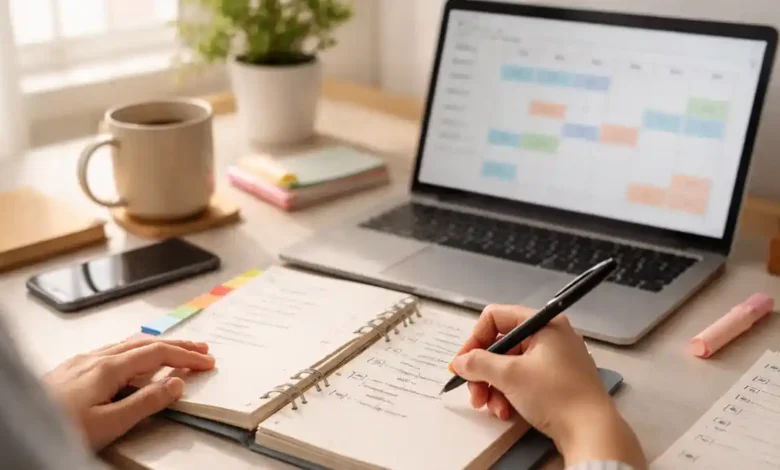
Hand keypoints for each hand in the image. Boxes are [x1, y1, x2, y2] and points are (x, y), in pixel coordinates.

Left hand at [43, 338, 214, 450]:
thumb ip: (145, 402)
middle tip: (202, 348)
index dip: (186, 357)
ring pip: (127, 345)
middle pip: (145, 343)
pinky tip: (133, 361)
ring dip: (156, 346)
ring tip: (175, 350)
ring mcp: (80, 362)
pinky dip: (135, 351)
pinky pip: (111, 351)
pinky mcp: (69, 371)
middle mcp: (95, 358)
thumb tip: (177, 383)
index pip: (158, 354)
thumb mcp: (108, 424)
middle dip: (177, 345)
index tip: (208, 362)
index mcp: (108, 368)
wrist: (12, 430)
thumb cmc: (59, 430)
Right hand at [450, 305, 644, 468]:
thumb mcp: (510, 375)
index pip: (496, 318)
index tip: (463, 362)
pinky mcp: (557, 380)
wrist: (592, 431)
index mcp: (543, 324)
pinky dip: (510, 393)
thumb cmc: (557, 395)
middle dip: (483, 371)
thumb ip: (479, 363)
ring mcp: (555, 359)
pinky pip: (524, 379)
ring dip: (494, 387)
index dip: (475, 339)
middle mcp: (550, 336)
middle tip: (474, 392)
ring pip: (510, 365)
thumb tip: (460, 361)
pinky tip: (506, 411)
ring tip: (491, 407)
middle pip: (501, 345)